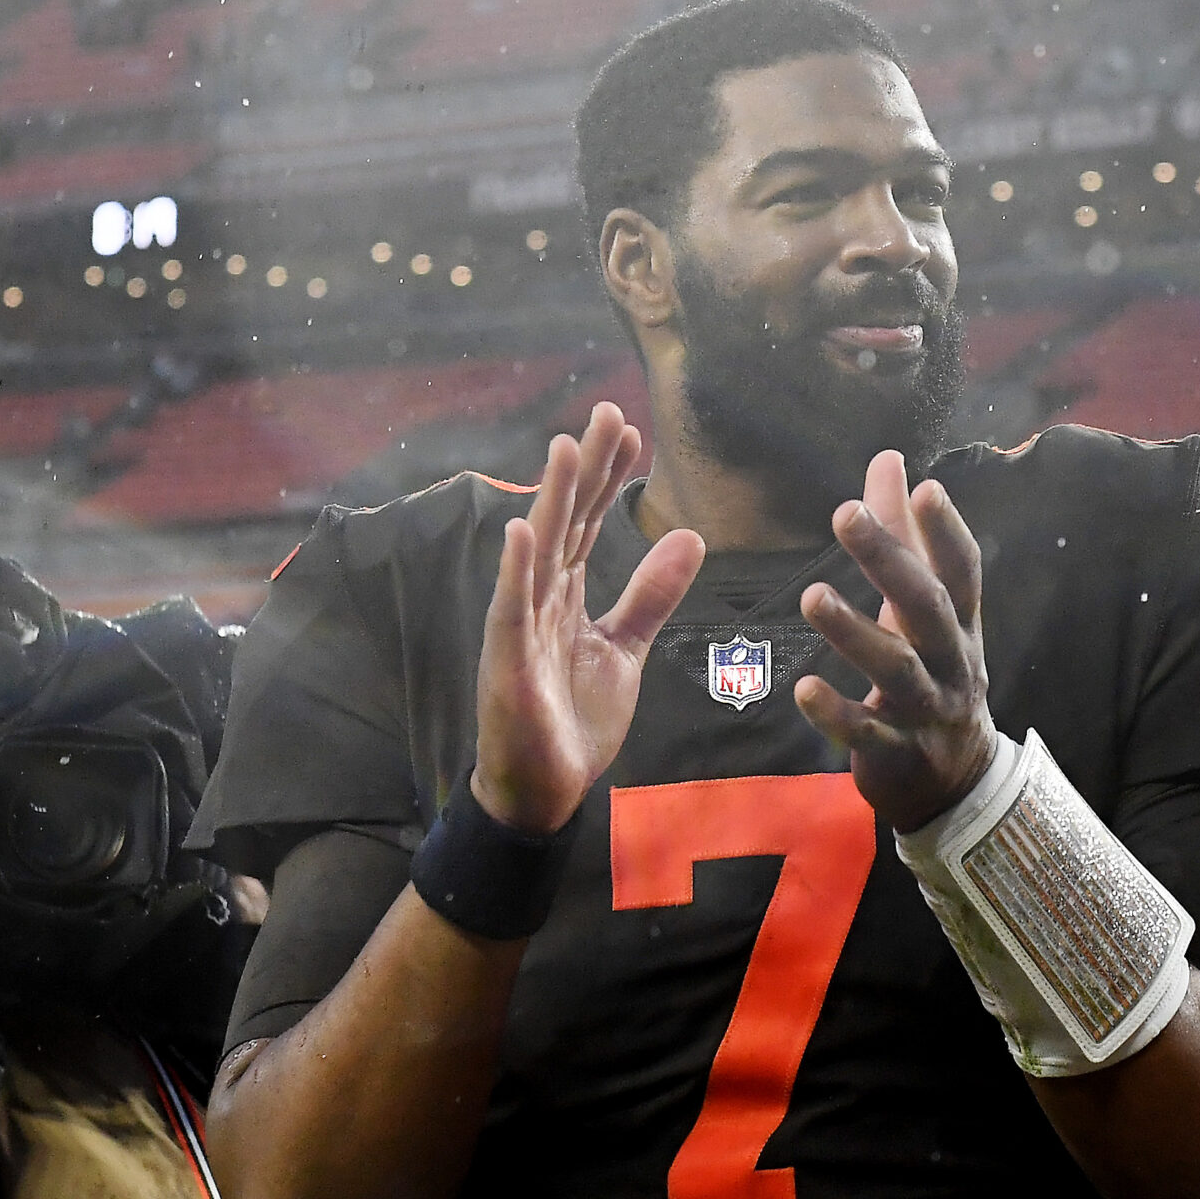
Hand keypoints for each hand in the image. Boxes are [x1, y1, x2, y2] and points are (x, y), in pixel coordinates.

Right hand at [471, 403, 702, 832]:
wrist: (544, 785)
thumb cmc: (573, 716)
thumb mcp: (624, 648)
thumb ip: (651, 594)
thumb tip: (691, 538)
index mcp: (565, 594)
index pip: (588, 523)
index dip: (607, 478)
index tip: (630, 431)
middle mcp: (538, 599)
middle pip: (566, 521)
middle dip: (585, 469)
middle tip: (606, 413)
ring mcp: (520, 627)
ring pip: (539, 552)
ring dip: (551, 500)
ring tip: (565, 447)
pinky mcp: (509, 661)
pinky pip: (512, 609)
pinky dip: (517, 570)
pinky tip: (523, 530)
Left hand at [796, 451, 995, 829]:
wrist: (957, 783)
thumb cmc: (934, 676)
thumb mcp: (926, 612)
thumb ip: (905, 537)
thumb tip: (889, 460)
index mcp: (960, 625)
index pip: (961, 571)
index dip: (946, 531)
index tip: (924, 488)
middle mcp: (950, 663)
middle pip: (925, 607)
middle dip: (889, 560)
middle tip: (845, 515)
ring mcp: (926, 710)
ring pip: (896, 667)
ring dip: (854, 631)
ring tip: (811, 596)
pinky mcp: (897, 753)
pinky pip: (867, 732)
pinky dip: (835, 714)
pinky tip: (802, 689)